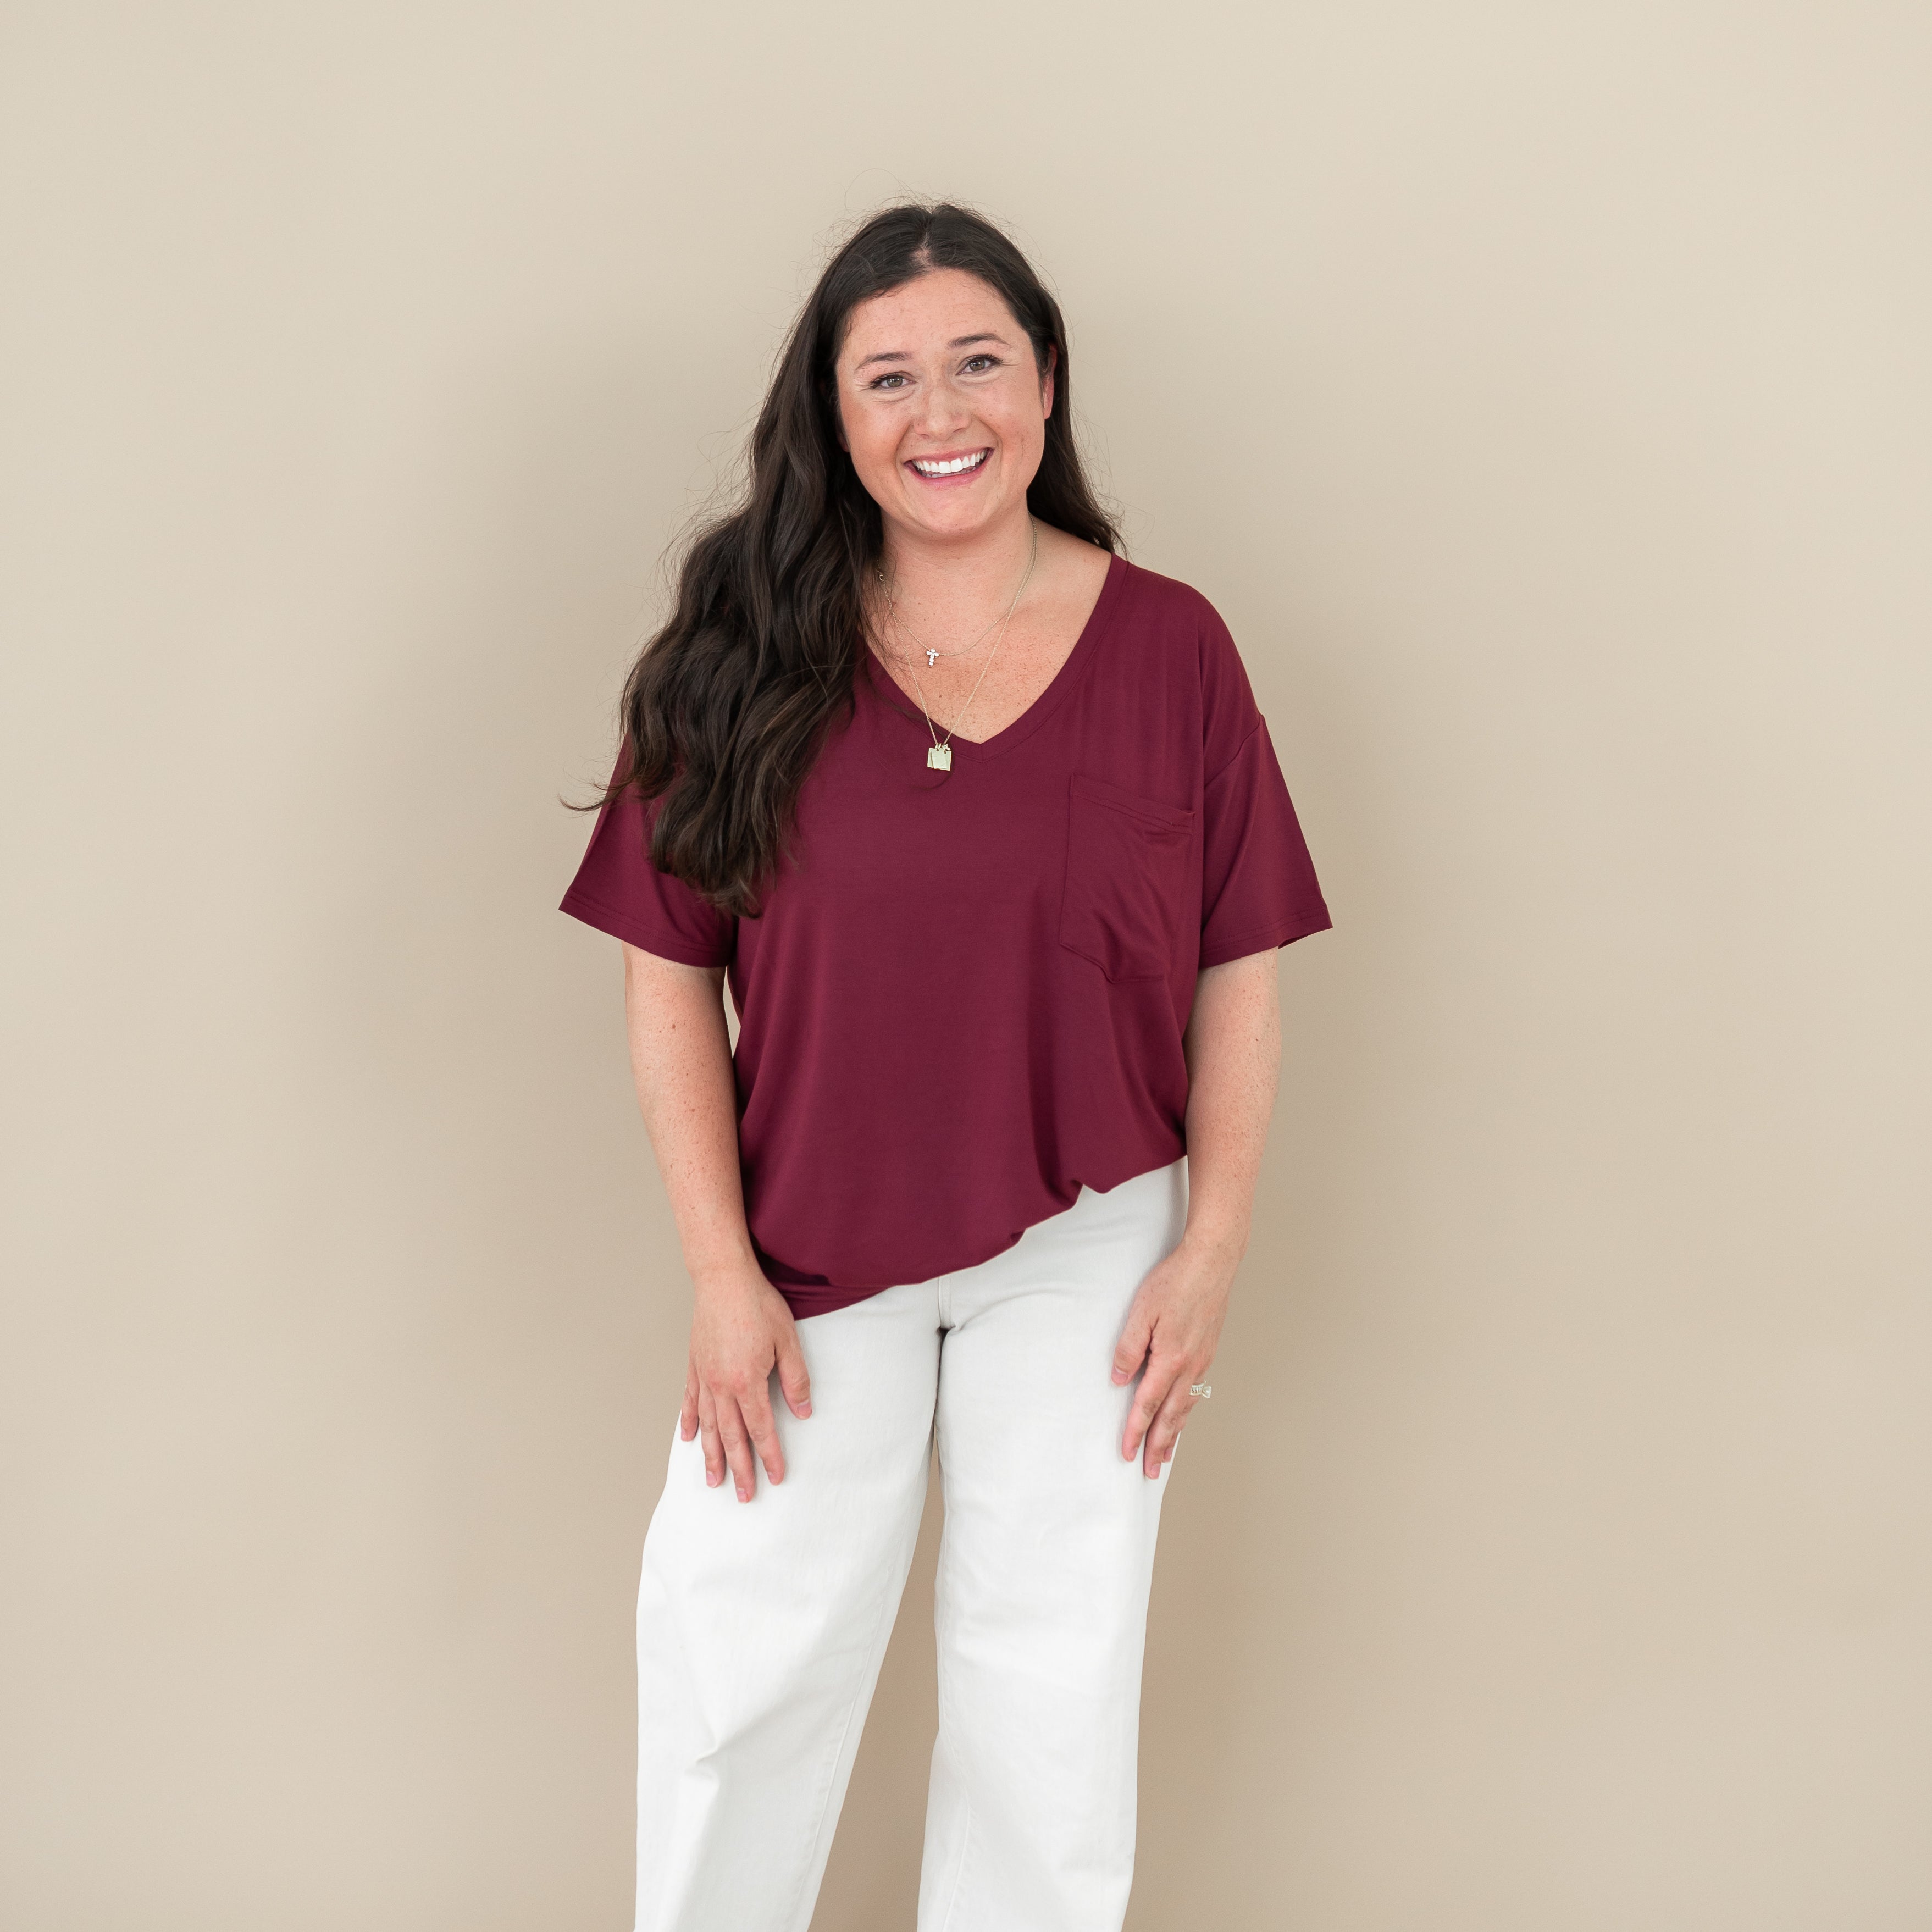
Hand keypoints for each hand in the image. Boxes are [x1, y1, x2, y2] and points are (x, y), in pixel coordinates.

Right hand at [680, 1267, 812, 1500]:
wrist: (723, 1278)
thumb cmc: (758, 1304)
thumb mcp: (788, 1340)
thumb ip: (796, 1379)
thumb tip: (803, 1412)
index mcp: (748, 1382)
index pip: (761, 1430)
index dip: (770, 1456)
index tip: (776, 1477)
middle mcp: (722, 1386)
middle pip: (731, 1437)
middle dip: (739, 1469)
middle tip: (744, 1496)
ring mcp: (704, 1377)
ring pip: (708, 1426)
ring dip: (712, 1456)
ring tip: (713, 1481)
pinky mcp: (694, 1365)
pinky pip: (691, 1402)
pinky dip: (691, 1423)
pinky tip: (690, 1439)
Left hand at [1111, 1233, 1236, 1477]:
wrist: (1213, 1262)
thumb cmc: (1176, 1281)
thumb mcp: (1142, 1311)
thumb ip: (1128, 1348)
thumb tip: (1119, 1379)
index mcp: (1170, 1359)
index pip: (1147, 1405)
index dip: (1135, 1432)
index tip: (1126, 1453)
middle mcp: (1190, 1366)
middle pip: (1171, 1417)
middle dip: (1158, 1447)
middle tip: (1149, 1471)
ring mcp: (1202, 1361)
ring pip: (1186, 1407)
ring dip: (1174, 1434)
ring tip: (1165, 1455)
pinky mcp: (1208, 1351)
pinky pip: (1195, 1393)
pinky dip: (1187, 1412)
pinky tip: (1182, 1415)